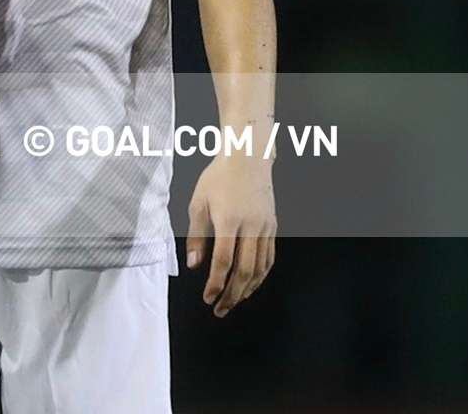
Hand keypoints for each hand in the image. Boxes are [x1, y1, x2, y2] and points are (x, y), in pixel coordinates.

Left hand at [184, 153, 276, 317]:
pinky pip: (269, 257)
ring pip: (260, 268)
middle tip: (220, 309)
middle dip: (232, 294)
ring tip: (234, 302)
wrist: (247, 158)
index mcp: (229, 220)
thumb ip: (197, 236)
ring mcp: (265, 228)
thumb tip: (194, 265)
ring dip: (247, 289)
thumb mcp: (199, 203)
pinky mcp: (273, 227)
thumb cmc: (217, 178)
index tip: (208, 297)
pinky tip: (250, 284)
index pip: (224, 261)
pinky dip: (260, 275)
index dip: (216, 283)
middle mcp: (251, 227)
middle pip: (245, 270)